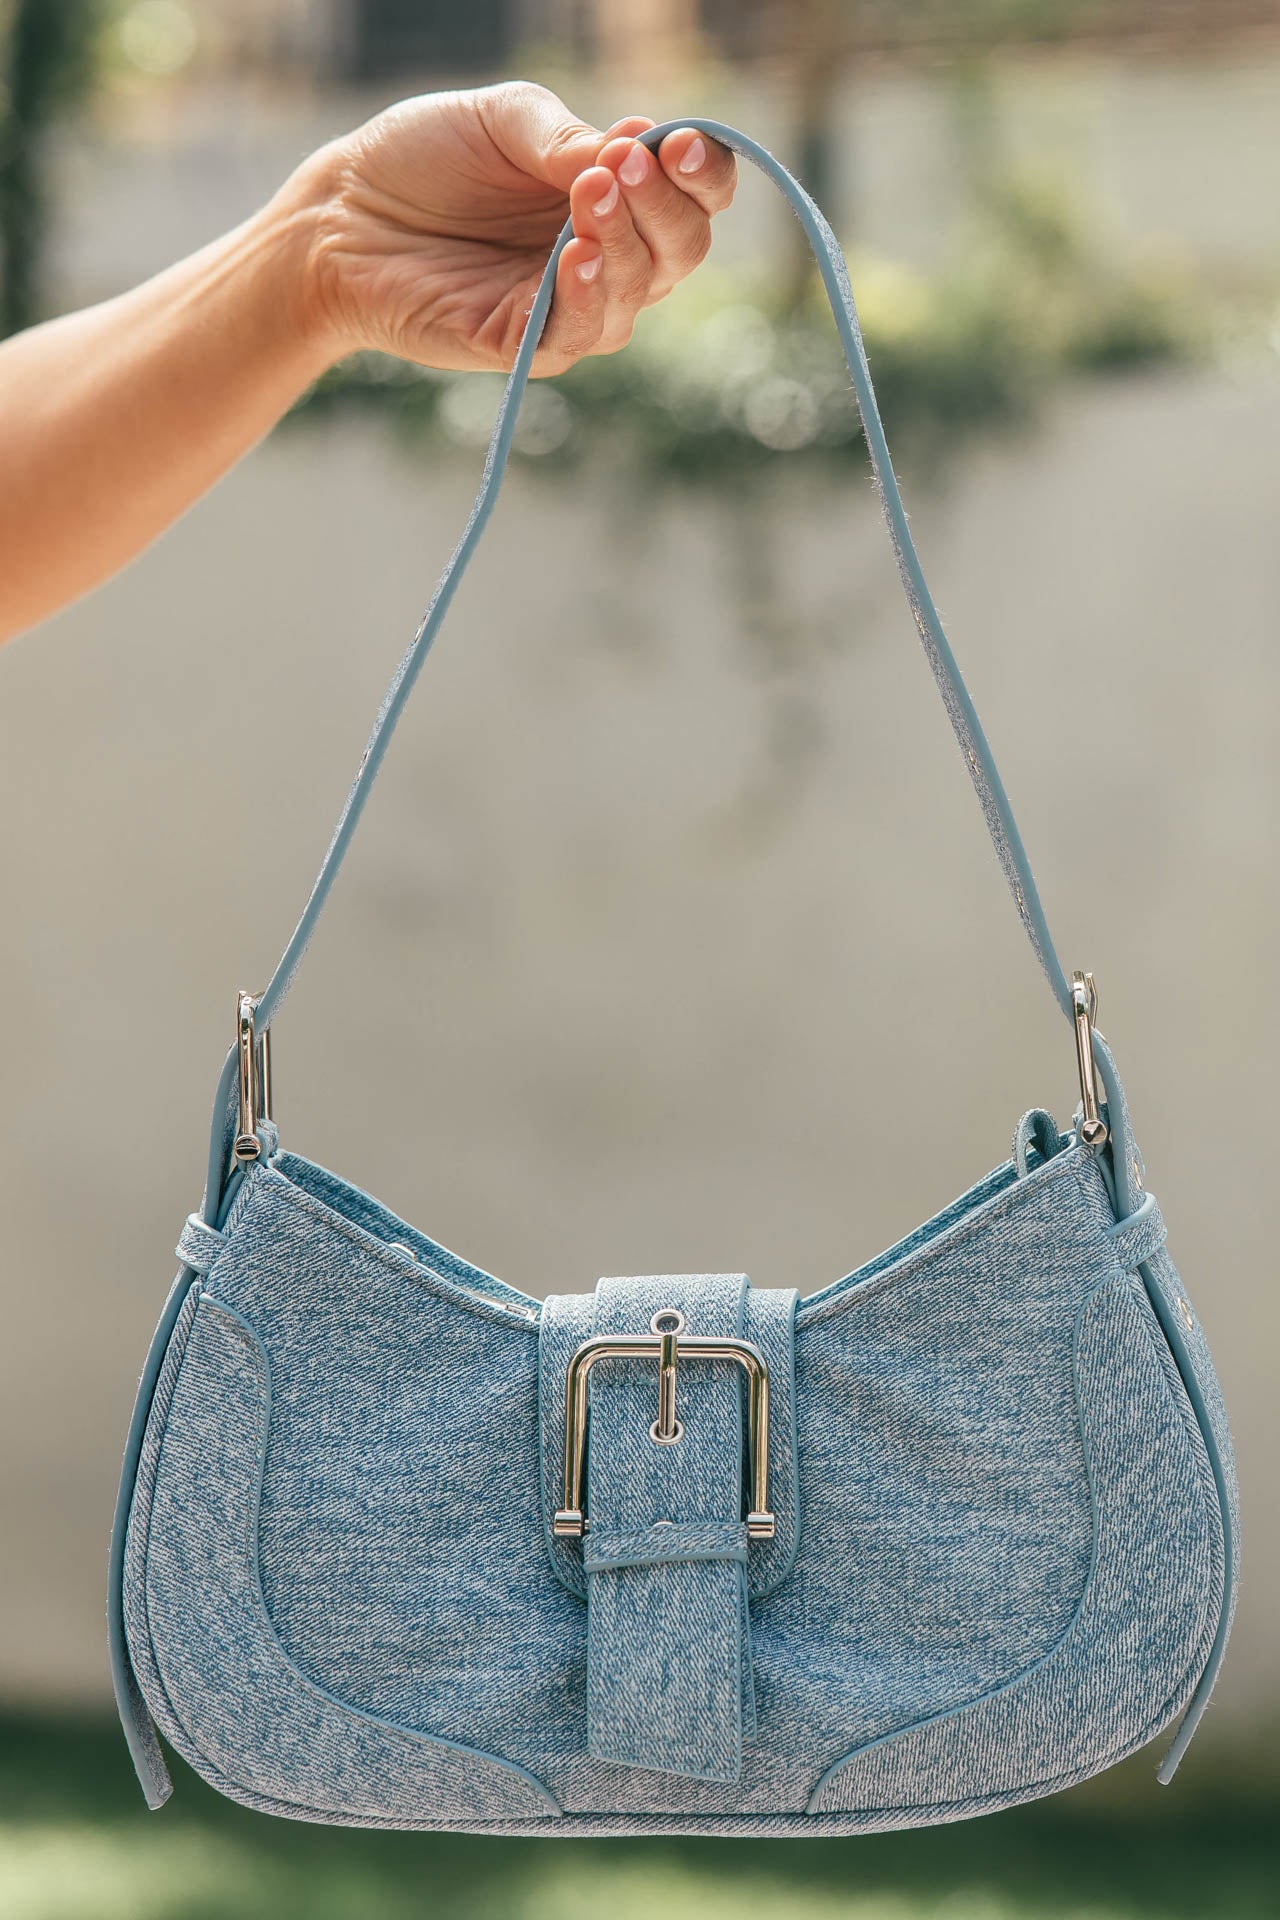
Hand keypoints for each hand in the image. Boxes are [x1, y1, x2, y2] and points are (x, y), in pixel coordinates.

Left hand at [293, 82, 736, 375]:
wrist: (343, 213)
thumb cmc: (424, 158)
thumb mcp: (503, 121)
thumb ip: (566, 139)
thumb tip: (633, 152)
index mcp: (613, 195)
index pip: (693, 196)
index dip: (704, 174)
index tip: (679, 144)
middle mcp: (605, 257)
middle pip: (681, 250)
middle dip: (666, 207)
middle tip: (624, 167)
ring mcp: (569, 307)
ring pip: (638, 294)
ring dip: (626, 243)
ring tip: (592, 195)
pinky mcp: (523, 346)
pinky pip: (579, 334)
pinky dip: (588, 295)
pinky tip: (576, 255)